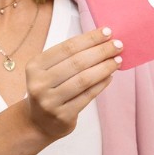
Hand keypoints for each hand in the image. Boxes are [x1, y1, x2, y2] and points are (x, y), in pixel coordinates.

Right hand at [23, 26, 122, 141]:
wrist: (38, 122)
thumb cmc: (49, 89)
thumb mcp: (49, 70)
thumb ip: (69, 56)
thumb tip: (101, 40)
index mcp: (35, 66)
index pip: (67, 48)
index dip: (90, 39)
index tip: (107, 32)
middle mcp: (39, 84)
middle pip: (77, 62)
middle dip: (101, 51)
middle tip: (118, 45)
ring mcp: (50, 102)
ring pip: (84, 80)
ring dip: (104, 67)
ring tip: (117, 60)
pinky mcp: (63, 116)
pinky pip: (87, 96)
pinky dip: (101, 84)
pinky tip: (110, 76)